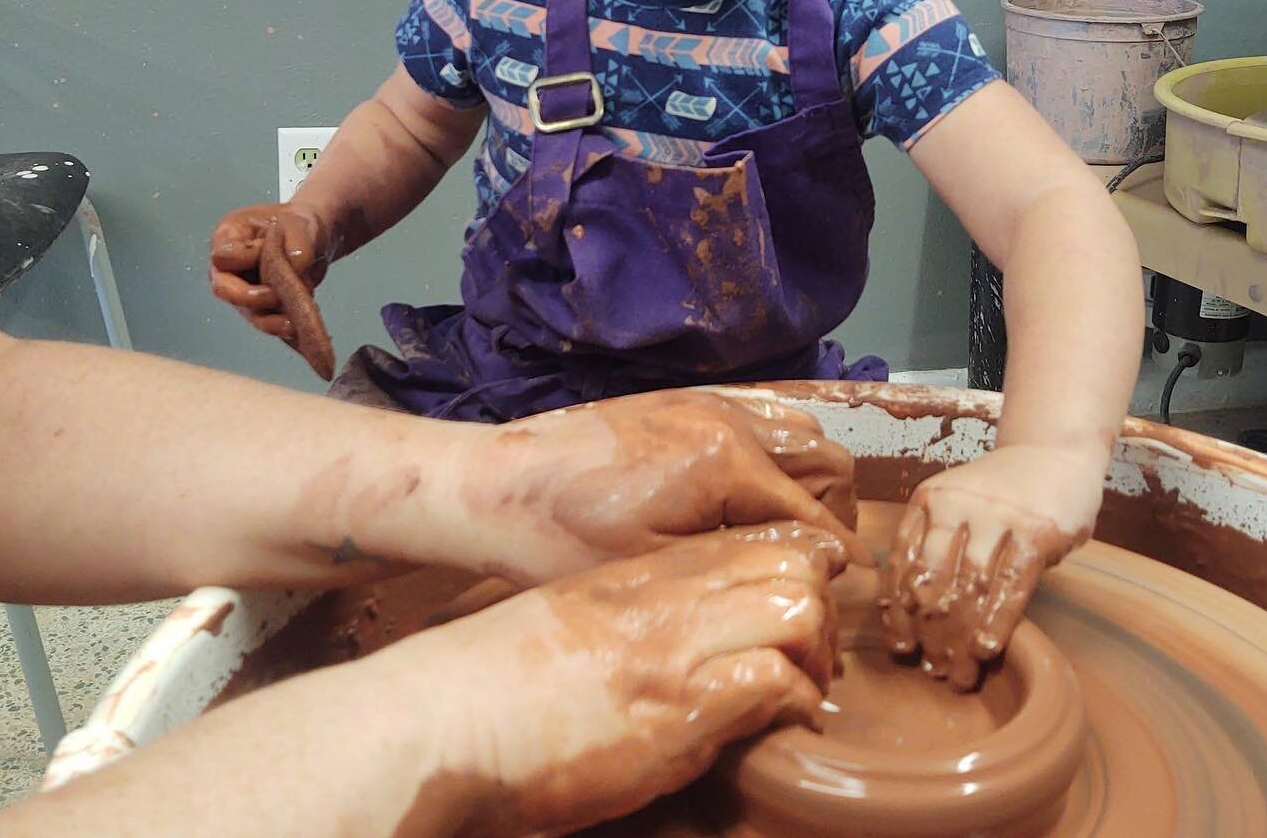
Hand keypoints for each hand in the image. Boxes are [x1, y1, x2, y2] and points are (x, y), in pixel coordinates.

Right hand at [208, 204, 326, 342]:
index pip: (224, 256)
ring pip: (249, 311)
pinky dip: (283, 325)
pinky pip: (268, 321)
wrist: (313, 239)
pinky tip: (298, 328)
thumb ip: (295, 249)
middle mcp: (229, 266)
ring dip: (271, 320)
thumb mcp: (300, 226)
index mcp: (230, 236)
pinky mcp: (261, 307)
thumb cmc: (298, 225)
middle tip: (277, 297)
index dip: (246, 259)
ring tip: (293, 323)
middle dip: (251, 298)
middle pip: (225, 290)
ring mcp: (243, 289)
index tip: (270, 253)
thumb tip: (295, 277)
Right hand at [404, 524, 846, 835]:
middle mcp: (666, 595)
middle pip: (788, 563)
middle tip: (814, 656)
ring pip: (797, 608)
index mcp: (639, 573)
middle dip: (820, 607)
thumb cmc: (492, 683)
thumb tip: (664, 645)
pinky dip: (796, 703)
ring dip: (816, 654)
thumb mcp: (569, 622)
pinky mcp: (680, 707)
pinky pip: (775, 680)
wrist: (446, 718)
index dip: (792, 566)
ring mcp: (676, 646)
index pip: (747, 539)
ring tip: (805, 691)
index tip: (799, 606)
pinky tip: (786, 727)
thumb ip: (627, 617)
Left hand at [454, 390, 873, 581]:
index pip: (816, 514)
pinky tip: (741, 496)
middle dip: (829, 513)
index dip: (830, 563)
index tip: (829, 601)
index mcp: (727, 461)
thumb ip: (747, 555)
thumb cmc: (566, 541)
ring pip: (798, 432)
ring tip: (777, 531)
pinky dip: (772, 451)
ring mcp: (706, 401)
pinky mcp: (684, 399)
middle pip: (826, 460)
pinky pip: (759, 415)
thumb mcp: (661, 567)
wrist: (497, 487)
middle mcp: (727, 418)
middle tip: (807, 564)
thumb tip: (818, 563)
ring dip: (805, 478)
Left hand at [879, 444, 1103, 689]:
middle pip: (933, 578)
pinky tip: (986, 649)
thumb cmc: (999, 492)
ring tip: (957, 673)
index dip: (898, 610)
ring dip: (960, 636)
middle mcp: (956, 503)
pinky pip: (1011, 583)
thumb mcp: (956, 505)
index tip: (900, 648)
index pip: (903, 561)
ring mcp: (997, 515)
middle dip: (928, 630)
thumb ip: (935, 545)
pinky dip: (997, 620)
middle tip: (932, 670)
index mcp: (928, 498)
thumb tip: (907, 612)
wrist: (1053, 453)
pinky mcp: (1036, 530)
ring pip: (969, 586)